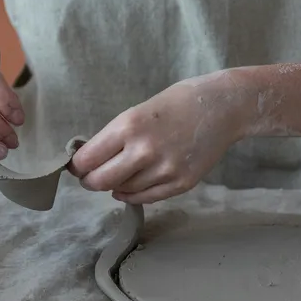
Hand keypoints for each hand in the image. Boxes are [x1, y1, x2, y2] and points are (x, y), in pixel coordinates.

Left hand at [71, 71, 249, 203]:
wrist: (223, 107)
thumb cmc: (178, 102)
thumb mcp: (138, 111)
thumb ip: (115, 136)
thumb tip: (91, 160)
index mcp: (128, 126)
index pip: (87, 160)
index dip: (77, 166)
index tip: (77, 166)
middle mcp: (143, 150)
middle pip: (100, 181)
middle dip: (90, 181)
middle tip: (90, 178)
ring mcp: (164, 170)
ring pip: (122, 190)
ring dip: (114, 186)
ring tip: (117, 175)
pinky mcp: (181, 183)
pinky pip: (145, 198)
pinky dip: (132, 195)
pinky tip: (128, 188)